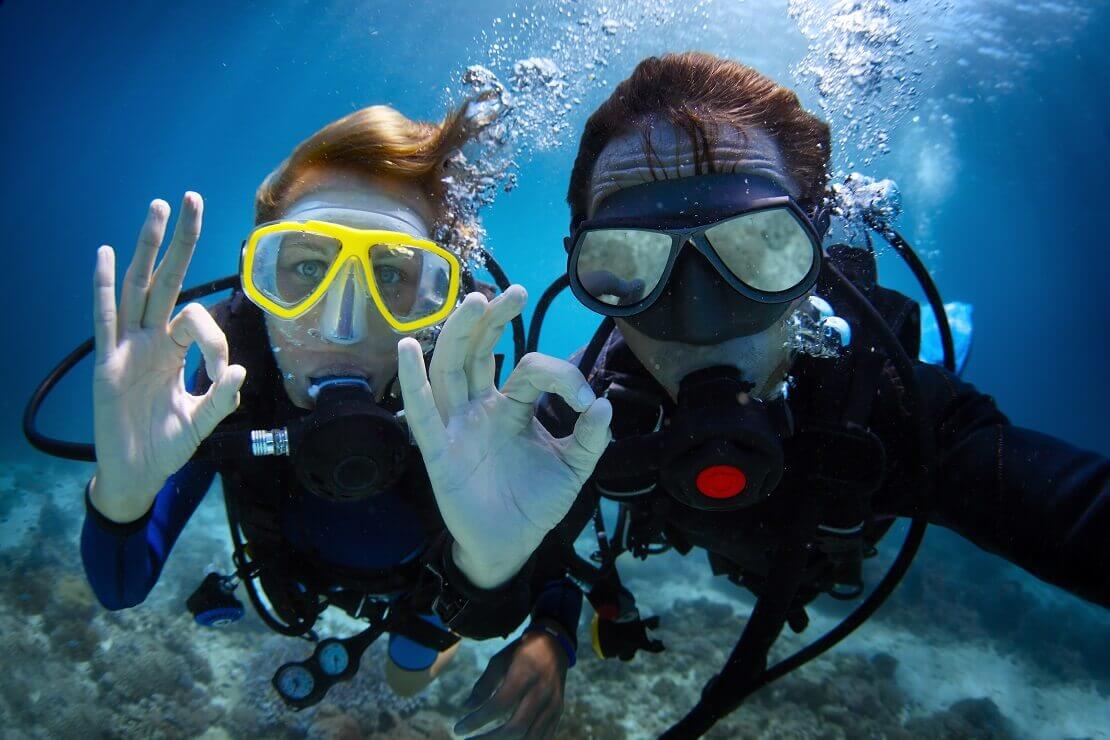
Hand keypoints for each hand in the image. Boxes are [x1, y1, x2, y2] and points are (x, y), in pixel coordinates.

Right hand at [90, 193, 245, 521]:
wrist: (137, 475)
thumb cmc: (169, 446)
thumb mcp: (202, 422)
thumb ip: (220, 398)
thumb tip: (239, 369)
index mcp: (176, 350)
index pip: (197, 320)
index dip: (214, 338)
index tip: (220, 371)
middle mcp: (151, 340)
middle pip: (166, 280)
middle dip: (181, 242)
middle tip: (193, 198)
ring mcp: (127, 348)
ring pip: (137, 288)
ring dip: (147, 249)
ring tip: (157, 210)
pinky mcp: (106, 364)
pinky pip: (105, 320)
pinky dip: (104, 288)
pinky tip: (105, 255)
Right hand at [397, 287, 611, 587]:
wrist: (511, 545)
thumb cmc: (536, 501)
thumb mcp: (574, 468)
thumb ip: (590, 438)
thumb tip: (604, 404)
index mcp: (512, 406)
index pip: (529, 371)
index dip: (559, 376)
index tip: (586, 401)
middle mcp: (480, 408)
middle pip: (478, 351)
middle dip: (493, 320)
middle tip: (513, 292)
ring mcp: (457, 427)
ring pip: (450, 370)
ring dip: (459, 335)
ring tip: (474, 301)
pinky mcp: (439, 453)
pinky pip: (422, 414)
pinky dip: (412, 382)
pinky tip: (408, 348)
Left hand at [454, 629, 568, 738]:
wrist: (555, 644)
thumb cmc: (522, 652)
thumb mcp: (500, 660)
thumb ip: (484, 685)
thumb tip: (467, 707)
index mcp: (525, 675)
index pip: (499, 705)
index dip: (477, 720)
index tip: (459, 728)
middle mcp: (542, 692)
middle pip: (516, 727)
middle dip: (490, 739)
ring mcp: (553, 704)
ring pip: (531, 737)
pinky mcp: (559, 712)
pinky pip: (544, 736)